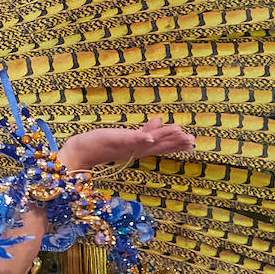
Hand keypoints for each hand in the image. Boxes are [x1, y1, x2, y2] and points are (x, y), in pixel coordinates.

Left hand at [56, 118, 193, 172]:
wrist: (82, 151)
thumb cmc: (103, 144)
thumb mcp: (127, 137)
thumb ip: (144, 131)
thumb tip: (159, 121)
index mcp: (139, 148)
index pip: (161, 146)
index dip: (176, 144)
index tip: (193, 142)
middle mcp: (135, 149)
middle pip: (159, 146)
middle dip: (176, 143)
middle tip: (193, 140)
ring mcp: (126, 146)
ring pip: (149, 143)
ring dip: (164, 139)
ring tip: (180, 134)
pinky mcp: (116, 141)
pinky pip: (131, 140)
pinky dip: (141, 139)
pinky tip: (150, 137)